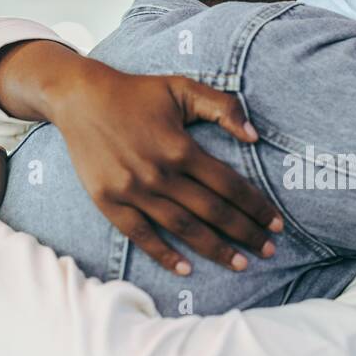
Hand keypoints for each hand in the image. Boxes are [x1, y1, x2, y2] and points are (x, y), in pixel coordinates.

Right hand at [0, 41, 283, 274]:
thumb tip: (255, 136)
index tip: (276, 223)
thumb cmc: (136, 92)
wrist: (79, 98)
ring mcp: (133, 191)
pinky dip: (164, 254)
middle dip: (245, 233)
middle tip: (269, 250)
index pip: (229, 185)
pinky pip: (141, 235)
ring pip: (183, 228)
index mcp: (181, 147)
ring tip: (241, 264)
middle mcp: (159, 173)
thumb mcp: (183, 88)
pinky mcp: (109, 202)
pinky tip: (187, 268)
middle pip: (212, 212)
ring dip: (215, 249)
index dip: (256, 206)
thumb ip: (223, 107)